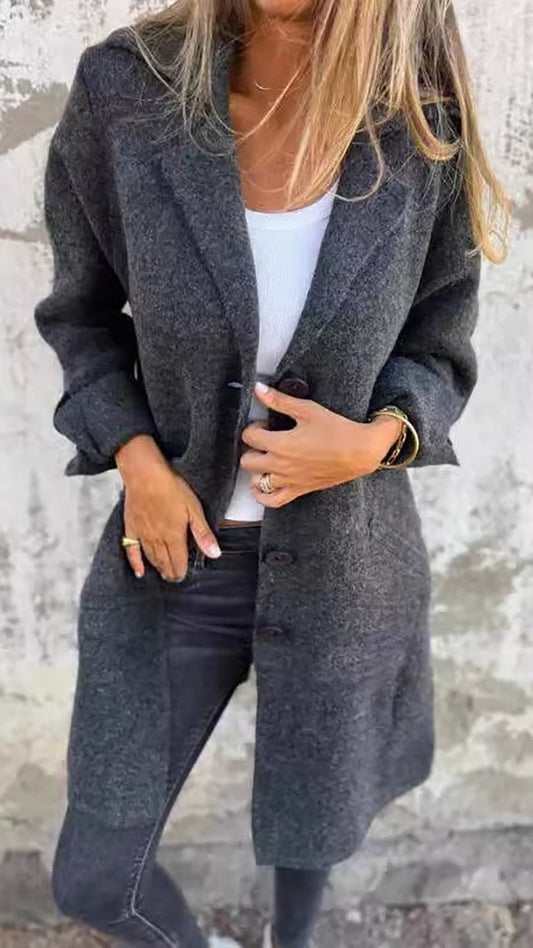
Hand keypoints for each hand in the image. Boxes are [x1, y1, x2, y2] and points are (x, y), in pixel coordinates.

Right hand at [115, 435, 221, 579]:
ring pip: (151, 557)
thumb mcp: (194, 509)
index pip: (179, 561)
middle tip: (175, 578)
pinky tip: (139, 571)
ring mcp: (142, 534)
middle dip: (171, 572)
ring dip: (158, 567)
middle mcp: (157, 539)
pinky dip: (136, 563)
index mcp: (174, 536)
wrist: (144, 473)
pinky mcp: (131, 527)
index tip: (184, 576)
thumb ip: (203, 534)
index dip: (182, 571)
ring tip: (163, 574)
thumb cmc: (171, 487)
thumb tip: (215, 554)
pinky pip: (131, 550)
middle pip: (165, 562)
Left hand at [239, 382, 402, 507]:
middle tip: (266, 440)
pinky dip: (262, 495)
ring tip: (267, 458)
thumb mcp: (307, 410)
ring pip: (256, 480)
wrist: (360, 451)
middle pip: (247, 460)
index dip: (254, 427)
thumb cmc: (337, 429)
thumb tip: (258, 389)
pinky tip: (261, 485)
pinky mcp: (299, 490)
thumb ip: (280, 401)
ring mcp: (289, 480)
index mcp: (280, 444)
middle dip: (253, 448)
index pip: (249, 436)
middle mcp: (280, 465)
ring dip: (257, 469)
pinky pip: (272, 501)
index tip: (266, 425)